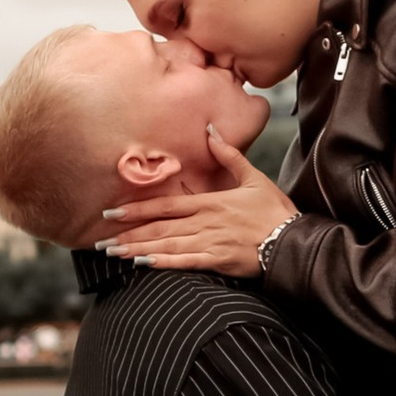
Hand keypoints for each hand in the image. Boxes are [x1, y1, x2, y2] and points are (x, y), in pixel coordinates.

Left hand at [104, 127, 295, 273]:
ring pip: (166, 245)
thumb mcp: (254, 178)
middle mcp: (205, 222)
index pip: (166, 205)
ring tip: (113, 253)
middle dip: (128, 233)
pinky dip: (163, 263)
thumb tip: (212, 131)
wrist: (294, 241)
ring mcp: (211, 242)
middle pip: (159, 227)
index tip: (112, 211)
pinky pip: (185, 262)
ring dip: (138, 249)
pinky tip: (143, 264)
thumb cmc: (276, 211)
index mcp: (211, 202)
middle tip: (101, 239)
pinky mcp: (219, 261)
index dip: (137, 208)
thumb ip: (230, 156)